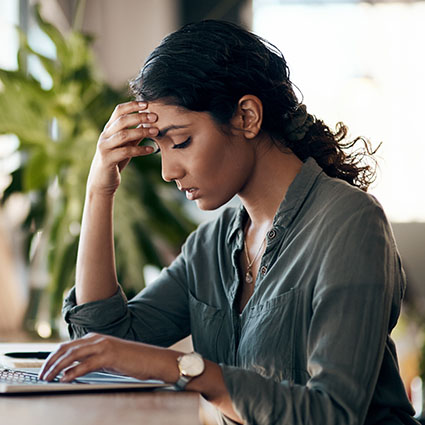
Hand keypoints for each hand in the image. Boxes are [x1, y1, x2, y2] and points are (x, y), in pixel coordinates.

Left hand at [38, 333, 174, 382]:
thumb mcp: (106, 359)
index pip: (67, 346)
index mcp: (95, 338)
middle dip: (50, 362)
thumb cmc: (131, 360)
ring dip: (58, 368)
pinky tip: (65, 379)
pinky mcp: (110, 356)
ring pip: (73, 355)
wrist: (151, 359)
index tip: (44, 369)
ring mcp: (103, 346)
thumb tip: (70, 370)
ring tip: (48, 378)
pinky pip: (87, 364)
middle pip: (66, 349)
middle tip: (41, 375)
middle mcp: (97, 339)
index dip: (52, 357)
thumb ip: (90, 360)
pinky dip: (74, 372)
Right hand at [87, 101, 158, 195]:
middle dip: (139, 117)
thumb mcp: (126, 145)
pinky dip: (140, 150)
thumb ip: (135, 135)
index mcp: (109, 129)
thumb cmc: (116, 161)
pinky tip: (151, 150)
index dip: (132, 105)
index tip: (147, 103)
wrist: (102, 182)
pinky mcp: (107, 159)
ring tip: (156, 131)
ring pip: (123, 135)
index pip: (118, 111)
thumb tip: (150, 123)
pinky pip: (125, 152)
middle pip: (122, 120)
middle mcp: (105, 136)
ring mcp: (105, 147)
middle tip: (155, 117)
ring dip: (141, 131)